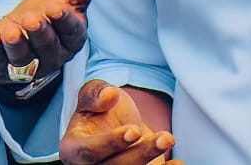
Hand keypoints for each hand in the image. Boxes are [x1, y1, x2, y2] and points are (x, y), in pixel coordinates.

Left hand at [0, 0, 126, 85]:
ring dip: (17, 44)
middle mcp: (51, 54)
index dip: (64, 21)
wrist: (13, 30)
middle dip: (40, 32)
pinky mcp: (1, 66)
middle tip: (32, 18)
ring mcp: (26, 63)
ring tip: (11, 30)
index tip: (57, 8)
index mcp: (70, 37)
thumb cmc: (45, 11)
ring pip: (24, 57)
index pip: (71, 31)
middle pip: (48, 45)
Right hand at [61, 80, 177, 164]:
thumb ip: (95, 92)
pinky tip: (177, 162)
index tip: (134, 131)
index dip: (112, 143)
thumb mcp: (92, 93)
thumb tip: (108, 96)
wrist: (115, 124)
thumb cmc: (100, 110)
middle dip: (141, 155)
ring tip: (170, 141)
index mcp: (73, 149)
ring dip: (153, 163)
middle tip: (164, 137)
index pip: (90, 152)